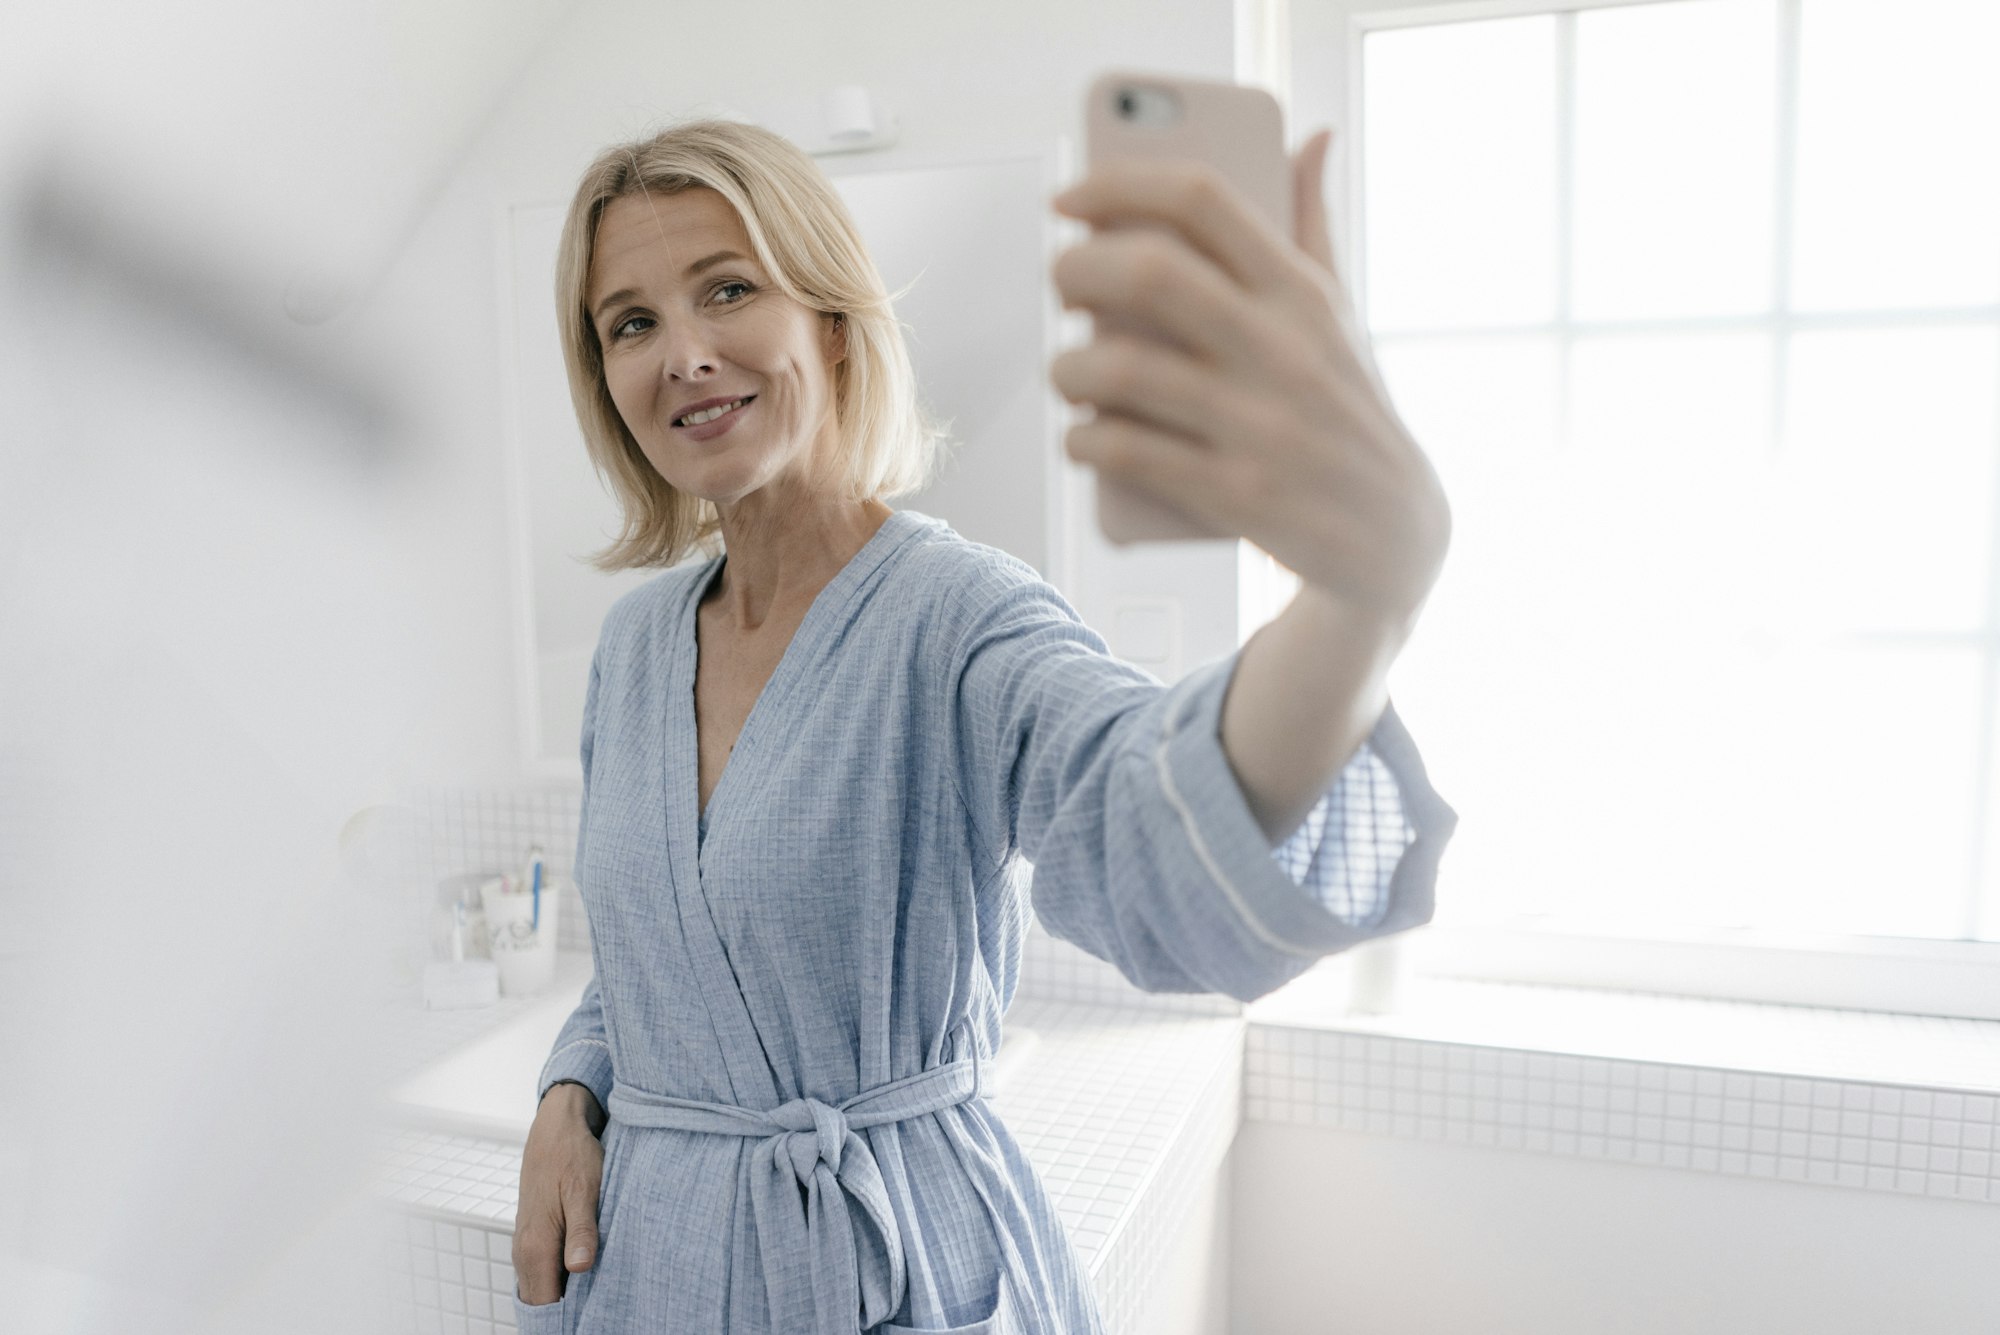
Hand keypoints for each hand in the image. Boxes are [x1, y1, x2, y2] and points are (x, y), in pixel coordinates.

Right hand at [512, 1086, 604, 1304]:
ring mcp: (527, 1243)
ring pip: (542, 1287)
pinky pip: (545, 1270)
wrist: (556, 1125)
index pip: (545, 1306)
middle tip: (600, 1312)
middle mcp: (525, 1251)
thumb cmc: (572, 1154)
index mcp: (536, 1246)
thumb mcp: (584, 1190)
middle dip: (566, 1313)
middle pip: (541, 1303)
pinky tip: (587, 1274)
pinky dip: (562, 1278)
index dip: (568, 1319)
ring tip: (598, 1300)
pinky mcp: (535, 1235)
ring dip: (566, 1296)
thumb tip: (579, 1268)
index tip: (592, 1319)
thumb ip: (582, 1231)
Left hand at [1049, 127, 1450, 635]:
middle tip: (1061, 283)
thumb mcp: (1342, 315)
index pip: (1203, 200)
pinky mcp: (1239, 495)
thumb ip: (1314, 224)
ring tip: (1066, 369)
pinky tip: (1081, 434)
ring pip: (1125, 369)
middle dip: (1078, 270)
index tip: (1070, 200)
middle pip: (1151, 273)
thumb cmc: (1348, 411)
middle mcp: (1284, 350)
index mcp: (1303, 293)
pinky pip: (1130, 452)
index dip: (1119, 183)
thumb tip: (1310, 138)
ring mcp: (1261, 425)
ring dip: (1069, 366)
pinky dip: (1086, 438)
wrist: (1396, 539)